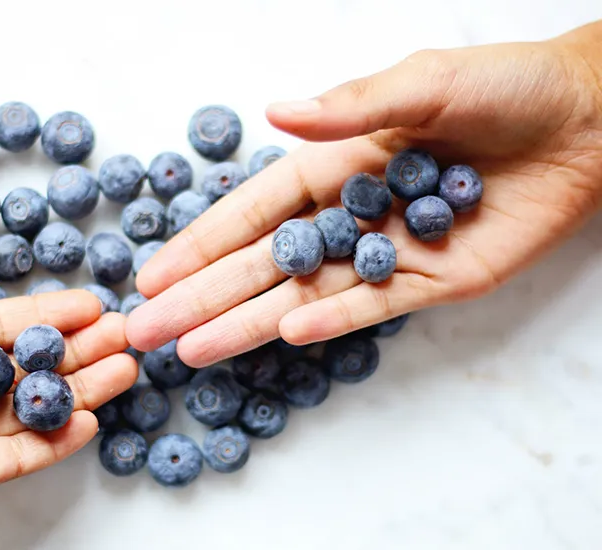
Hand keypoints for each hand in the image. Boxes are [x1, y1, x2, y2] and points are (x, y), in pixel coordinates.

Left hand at [0, 273, 135, 528]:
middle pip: (34, 365)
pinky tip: (90, 419)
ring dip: (85, 389)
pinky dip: (57, 441)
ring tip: (127, 368)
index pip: (11, 327)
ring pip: (37, 406)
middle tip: (127, 334)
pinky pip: (21, 455)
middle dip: (82, 348)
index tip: (94, 304)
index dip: (53, 314)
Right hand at [126, 21, 601, 365]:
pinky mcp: (430, 284)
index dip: (200, 243)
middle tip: (144, 331)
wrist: (589, 123)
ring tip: (190, 350)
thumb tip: (274, 114)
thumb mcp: (422, 83)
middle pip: (260, 264)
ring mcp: (383, 253)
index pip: (251, 212)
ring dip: (245, 323)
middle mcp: (347, 214)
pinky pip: (369, 308)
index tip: (152, 275)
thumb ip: (349, 106)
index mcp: (333, 164)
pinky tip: (282, 336)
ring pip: (301, 296)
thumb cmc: (504, 88)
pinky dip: (328, 321)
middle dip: (200, 297)